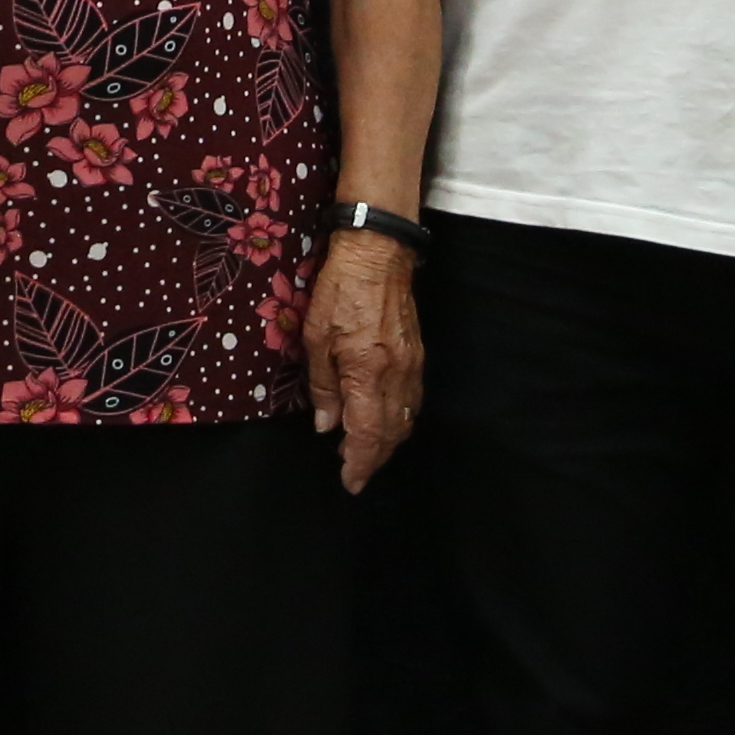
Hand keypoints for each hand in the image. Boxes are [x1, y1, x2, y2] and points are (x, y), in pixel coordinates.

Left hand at [303, 229, 421, 490]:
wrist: (379, 252)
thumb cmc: (340, 290)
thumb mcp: (316, 337)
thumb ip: (323, 387)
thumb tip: (327, 427)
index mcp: (367, 373)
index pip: (367, 434)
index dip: (359, 463)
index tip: (350, 482)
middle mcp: (396, 375)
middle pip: (391, 433)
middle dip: (374, 459)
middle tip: (355, 473)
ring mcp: (412, 365)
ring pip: (405, 419)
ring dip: (388, 442)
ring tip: (367, 452)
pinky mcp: (418, 353)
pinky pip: (412, 399)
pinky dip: (399, 419)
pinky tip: (386, 421)